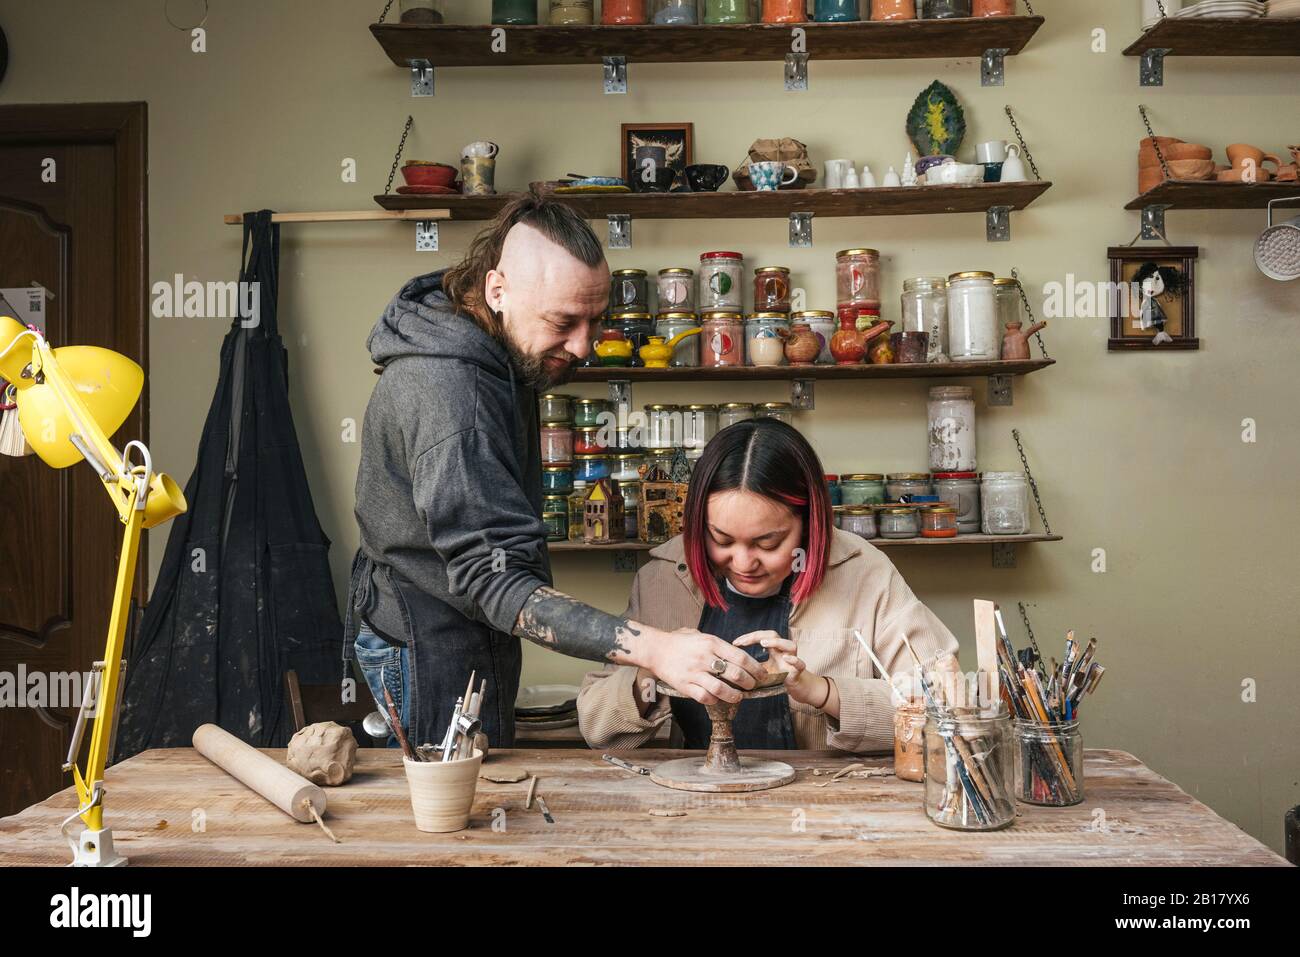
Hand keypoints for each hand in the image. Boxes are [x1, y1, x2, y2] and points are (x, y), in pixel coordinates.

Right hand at [642, 627, 766, 705]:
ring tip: (739, 696)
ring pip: (721, 689)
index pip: (740, 657)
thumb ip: (718, 645)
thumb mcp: (701, 636)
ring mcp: (694, 672)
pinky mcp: (685, 685)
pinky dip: (715, 700)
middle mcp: (704, 658)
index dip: (754, 668)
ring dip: (734, 695)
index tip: (761, 674)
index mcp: (711, 643)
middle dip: (748, 682)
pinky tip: (718, 699)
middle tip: (752, 685)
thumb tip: (739, 656)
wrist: (656, 649)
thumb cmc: (680, 642)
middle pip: (735, 674)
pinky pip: (705, 697)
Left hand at [733, 631, 823, 705]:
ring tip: (763, 644)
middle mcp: (783, 651)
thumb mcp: (763, 671)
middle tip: (743, 642)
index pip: (762, 636)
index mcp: (774, 649)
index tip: (735, 643)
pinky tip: (786, 658)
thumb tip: (733, 669)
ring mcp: (792, 660)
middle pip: (774, 635)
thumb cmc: (780, 677)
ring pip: (790, 645)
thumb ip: (752, 667)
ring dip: (777, 642)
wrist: (798, 688)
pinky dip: (794, 660)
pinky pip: (800, 664)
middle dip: (758, 635)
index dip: (749, 637)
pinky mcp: (798, 672)